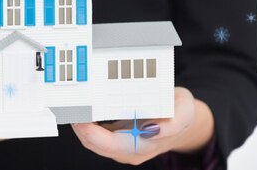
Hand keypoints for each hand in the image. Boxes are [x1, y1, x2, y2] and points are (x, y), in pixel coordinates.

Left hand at [71, 87, 213, 165]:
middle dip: (80, 127)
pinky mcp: (117, 136)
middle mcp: (129, 150)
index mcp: (143, 145)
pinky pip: (96, 133)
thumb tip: (153, 130)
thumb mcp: (186, 112)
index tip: (81, 118)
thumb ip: (173, 124)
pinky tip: (82, 108)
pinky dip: (87, 121)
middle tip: (70, 107)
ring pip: (93, 140)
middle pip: (96, 145)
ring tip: (72, 105)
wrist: (181, 116)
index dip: (92, 134)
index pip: (110, 145)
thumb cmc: (181, 112)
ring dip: (81, 125)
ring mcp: (122, 145)